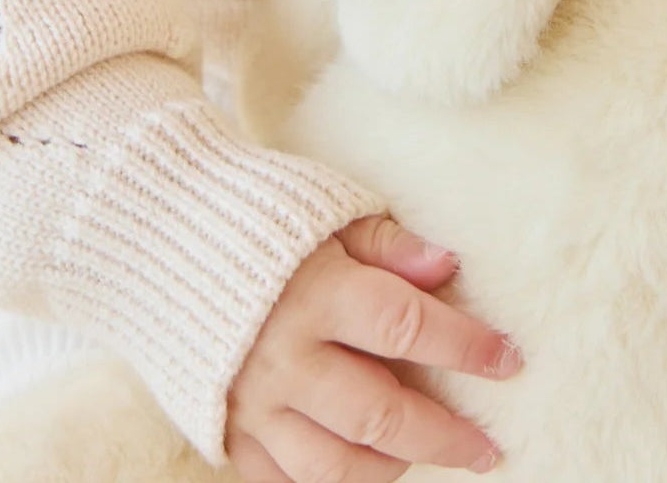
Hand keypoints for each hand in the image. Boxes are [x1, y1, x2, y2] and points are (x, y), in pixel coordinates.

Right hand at [226, 214, 520, 481]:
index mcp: (318, 293)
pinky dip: (326, 482)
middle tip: (488, 447)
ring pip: (331, 465)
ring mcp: (251, 401)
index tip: (509, 359)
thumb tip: (450, 265)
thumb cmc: (260, 214)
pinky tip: (362, 469)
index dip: (465, 347)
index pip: (409, 327)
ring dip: (390, 468)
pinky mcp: (223, 427)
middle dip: (443, 435)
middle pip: (379, 415)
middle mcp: (285, 357)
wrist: (158, 235)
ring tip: (426, 456)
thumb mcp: (331, 211)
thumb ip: (390, 244)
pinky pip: (280, 479)